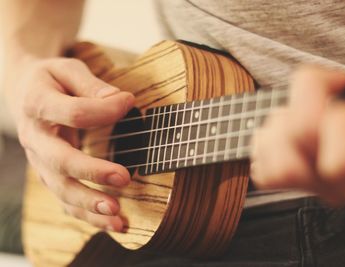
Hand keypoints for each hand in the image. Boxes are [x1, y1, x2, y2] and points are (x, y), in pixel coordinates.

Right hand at [11, 57, 134, 230]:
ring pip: (61, 188)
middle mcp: (35, 137)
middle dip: (92, 172)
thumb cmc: (52, 80)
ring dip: (89, 204)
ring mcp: (40, 161)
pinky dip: (88, 215)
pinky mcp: (50, 175)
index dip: (104, 110)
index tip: (130, 102)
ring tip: (117, 213)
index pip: (73, 113)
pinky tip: (113, 224)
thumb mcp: (67, 69)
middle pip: (60, 161)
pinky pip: (66, 200)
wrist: (25, 94)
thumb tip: (121, 101)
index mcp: (38, 104)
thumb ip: (90, 84)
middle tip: (124, 177)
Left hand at [250, 7, 344, 210]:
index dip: (337, 119)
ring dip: (283, 128)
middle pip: (301, 140)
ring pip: (278, 160)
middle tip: (328, 103)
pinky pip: (264, 172)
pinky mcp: (300, 190)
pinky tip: (289, 139)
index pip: (338, 160)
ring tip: (306, 120)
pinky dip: (268, 147)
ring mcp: (328, 193)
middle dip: (307, 107)